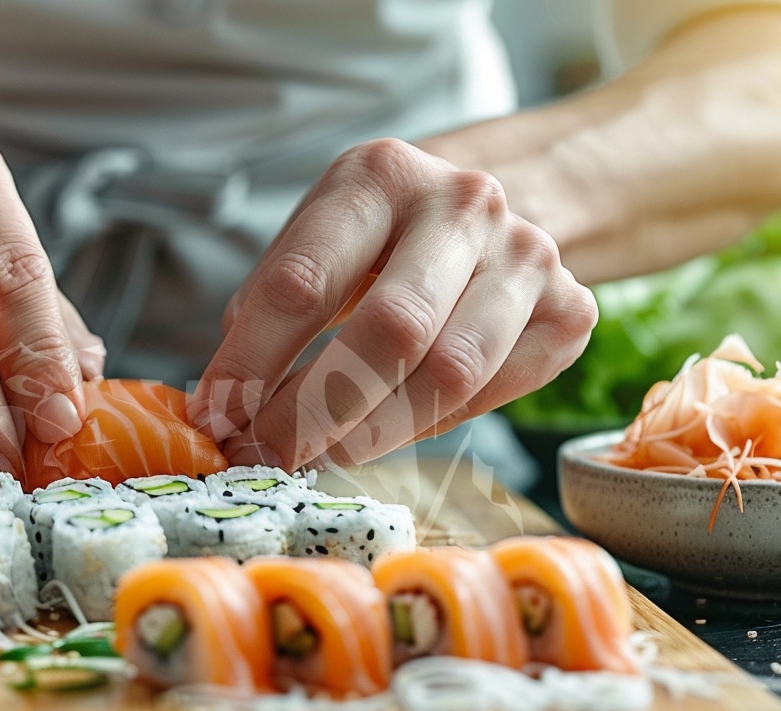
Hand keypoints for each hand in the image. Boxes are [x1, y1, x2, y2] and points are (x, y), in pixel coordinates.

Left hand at [190, 138, 596, 468]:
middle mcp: (464, 204)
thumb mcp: (313, 245)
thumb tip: (222, 411)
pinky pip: (490, 396)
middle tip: (263, 458)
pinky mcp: (571, 310)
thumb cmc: (376, 241)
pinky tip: (383, 431)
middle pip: (388, 332)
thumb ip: (266, 316)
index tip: (215, 418)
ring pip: (448, 375)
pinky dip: (425, 428)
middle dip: (312, 414)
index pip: (302, 282)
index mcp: (379, 177)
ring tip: (315, 457)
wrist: (490, 211)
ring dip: (369, 434)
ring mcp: (528, 256)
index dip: (251, 363)